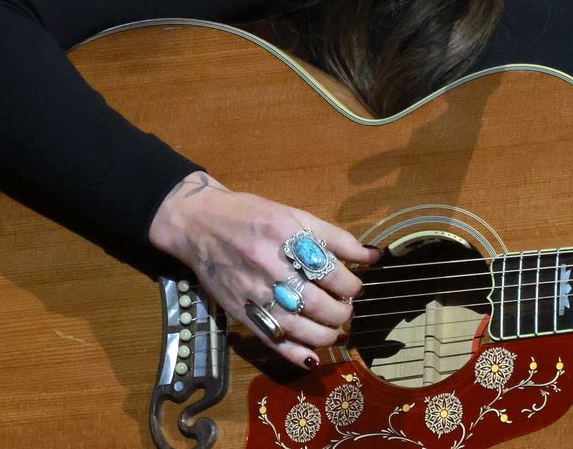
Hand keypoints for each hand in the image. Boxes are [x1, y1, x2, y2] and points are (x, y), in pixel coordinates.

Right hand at [148, 171, 379, 368]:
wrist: (200, 225)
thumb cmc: (252, 216)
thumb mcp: (295, 216)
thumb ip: (335, 237)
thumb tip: (373, 255)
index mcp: (287, 238)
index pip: (331, 272)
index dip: (351, 284)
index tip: (354, 285)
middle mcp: (270, 267)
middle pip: (318, 304)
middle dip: (342, 312)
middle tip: (345, 308)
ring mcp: (254, 293)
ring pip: (299, 328)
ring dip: (326, 334)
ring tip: (334, 329)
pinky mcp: (241, 313)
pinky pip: (272, 340)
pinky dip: (295, 353)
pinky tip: (312, 355)